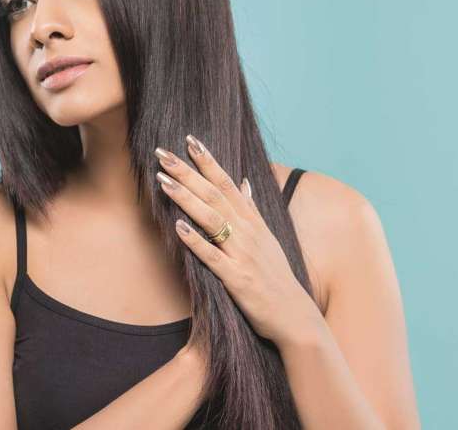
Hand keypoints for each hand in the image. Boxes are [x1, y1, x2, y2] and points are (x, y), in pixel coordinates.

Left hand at [154, 135, 320, 347]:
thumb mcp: (268, 237)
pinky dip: (196, 242)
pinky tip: (178, 228)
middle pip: (214, 195)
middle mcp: (248, 232)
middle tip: (162, 152)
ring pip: (211, 220)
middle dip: (187, 172)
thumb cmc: (276, 277)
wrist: (295, 317)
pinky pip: (213, 257)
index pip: (227, 183)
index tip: (189, 140)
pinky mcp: (237, 279)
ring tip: (162, 181)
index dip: (208, 161)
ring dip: (186, 199)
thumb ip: (253, 209)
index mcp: (253, 221)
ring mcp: (243, 254)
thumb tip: (244, 180)